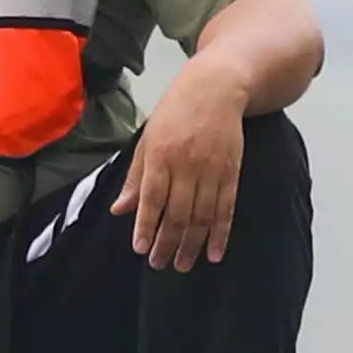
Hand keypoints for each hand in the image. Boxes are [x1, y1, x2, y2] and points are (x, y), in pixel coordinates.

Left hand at [127, 59, 251, 272]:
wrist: (217, 88)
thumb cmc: (176, 111)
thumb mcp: (148, 138)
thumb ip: (136, 177)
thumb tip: (120, 209)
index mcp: (162, 155)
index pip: (152, 198)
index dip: (146, 226)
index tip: (141, 248)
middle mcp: (187, 165)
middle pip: (178, 213)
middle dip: (168, 243)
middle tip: (160, 264)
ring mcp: (212, 170)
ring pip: (203, 216)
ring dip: (192, 244)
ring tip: (182, 264)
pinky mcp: (231, 172)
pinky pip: (226, 209)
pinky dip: (221, 234)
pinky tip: (215, 253)